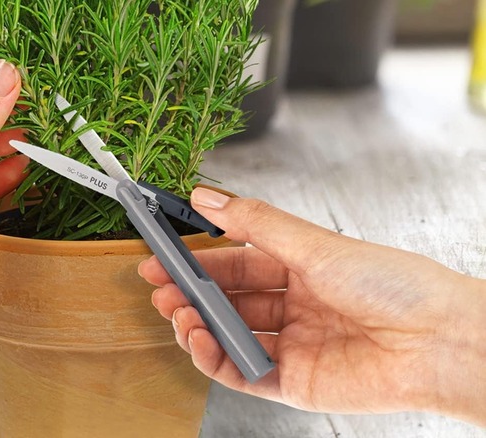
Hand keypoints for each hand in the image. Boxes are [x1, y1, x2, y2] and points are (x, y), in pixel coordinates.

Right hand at [138, 188, 485, 425]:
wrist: (439, 342)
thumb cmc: (395, 286)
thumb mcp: (314, 245)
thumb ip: (254, 224)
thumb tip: (208, 197)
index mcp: (303, 270)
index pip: (237, 264)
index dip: (198, 260)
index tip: (164, 254)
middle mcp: (296, 308)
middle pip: (228, 301)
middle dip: (190, 293)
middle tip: (158, 286)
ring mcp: (293, 347)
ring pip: (229, 336)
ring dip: (196, 324)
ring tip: (177, 312)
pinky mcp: (294, 383)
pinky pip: (242, 373)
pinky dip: (214, 359)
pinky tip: (199, 340)